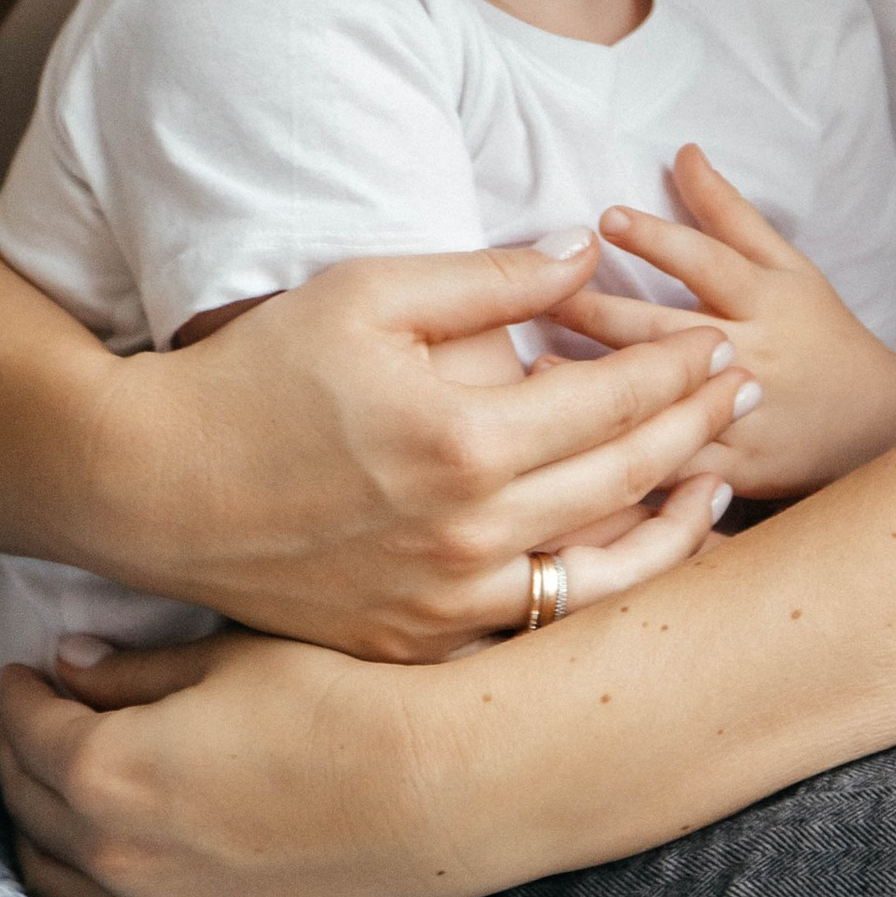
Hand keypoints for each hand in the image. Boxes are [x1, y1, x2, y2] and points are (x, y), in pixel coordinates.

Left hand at [0, 633, 455, 896]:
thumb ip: (136, 671)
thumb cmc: (340, 710)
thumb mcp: (228, 662)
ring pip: (54, 885)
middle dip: (22, 757)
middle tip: (35, 729)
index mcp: (106, 770)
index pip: (30, 727)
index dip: (23, 692)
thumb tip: (72, 665)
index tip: (30, 676)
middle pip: (28, 804)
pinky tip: (104, 880)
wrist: (429, 794)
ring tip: (60, 803)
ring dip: (44, 836)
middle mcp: (113, 856)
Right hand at [90, 237, 762, 659]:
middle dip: (698, 431)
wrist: (150, 488)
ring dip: (672, 529)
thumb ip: (488, 276)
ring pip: (600, 578)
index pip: (610, 401)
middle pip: (624, 484)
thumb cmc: (252, 375)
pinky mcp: (416, 642)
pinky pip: (533, 623)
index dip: (676, 368)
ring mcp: (443, 601)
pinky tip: (626, 557)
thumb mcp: (367, 294)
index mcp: (462, 441)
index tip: (718, 341)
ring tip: (716, 486)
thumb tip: (587, 254)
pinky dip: (594, 592)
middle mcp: (467, 534)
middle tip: (745, 393)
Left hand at [555, 146, 895, 498]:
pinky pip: (678, 467)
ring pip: (669, 403)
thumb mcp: (789, 267)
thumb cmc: (821, 335)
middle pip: (671, 333)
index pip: (710, 264)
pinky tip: (573, 449)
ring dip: (603, 386)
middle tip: (544, 297)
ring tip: (538, 368)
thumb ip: (730, 212)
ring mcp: (745, 416)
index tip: (607, 219)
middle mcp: (754, 354)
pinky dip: (628, 459)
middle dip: (603, 314)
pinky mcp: (735, 468)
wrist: (876, 426)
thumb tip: (683, 150)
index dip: (660, 241)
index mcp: (766, 300)